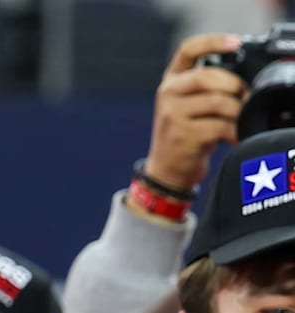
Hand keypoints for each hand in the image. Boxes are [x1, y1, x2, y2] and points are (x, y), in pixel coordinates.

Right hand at [143, 33, 245, 190]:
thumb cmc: (185, 134)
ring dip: (237, 112)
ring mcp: (172, 115)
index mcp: (170, 81)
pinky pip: (219, 126)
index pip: (188, 51)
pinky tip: (234, 136)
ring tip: (239, 120)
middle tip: (245, 97)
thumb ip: (206, 87)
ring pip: (218, 102)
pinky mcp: (183, 136)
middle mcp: (167, 95)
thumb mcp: (188, 105)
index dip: (212, 42)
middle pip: (207, 76)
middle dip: (234, 85)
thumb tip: (243, 81)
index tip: (235, 43)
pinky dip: (234, 132)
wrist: (167, 169)